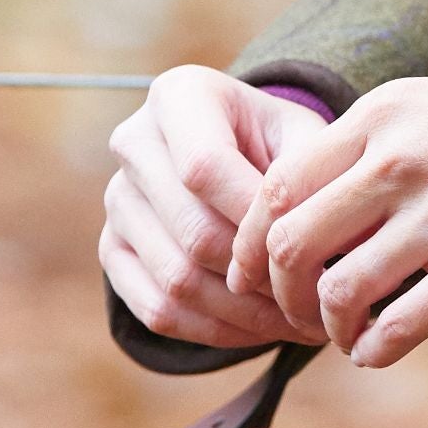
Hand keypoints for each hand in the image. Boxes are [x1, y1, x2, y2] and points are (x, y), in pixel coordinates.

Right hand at [100, 64, 330, 349]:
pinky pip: (158, 311)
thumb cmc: (279, 142)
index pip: (204, 169)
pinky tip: (260, 329)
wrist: (239, 152)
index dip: (255, 220)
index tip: (308, 250)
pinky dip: (215, 331)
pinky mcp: (112, 250)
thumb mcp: (304, 137)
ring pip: (177, 280)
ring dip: (243, 313)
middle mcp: (134, 142)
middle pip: (193, 232)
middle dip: (259, 276)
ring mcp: (117, 200)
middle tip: (315, 301)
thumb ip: (307, 177)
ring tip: (299, 321)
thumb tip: (307, 247)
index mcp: (178, 96)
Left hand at [228, 56, 427, 369]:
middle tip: (298, 319)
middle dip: (279, 298)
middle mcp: (402, 157)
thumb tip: (319, 212)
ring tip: (351, 336)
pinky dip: (373, 350)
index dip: (253, 245)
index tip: (258, 279)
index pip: (276, 186)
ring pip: (334, 293)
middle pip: (289, 245)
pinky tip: (384, 348)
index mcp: (387, 113)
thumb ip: (381, 149)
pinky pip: (393, 327)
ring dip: (329, 330)